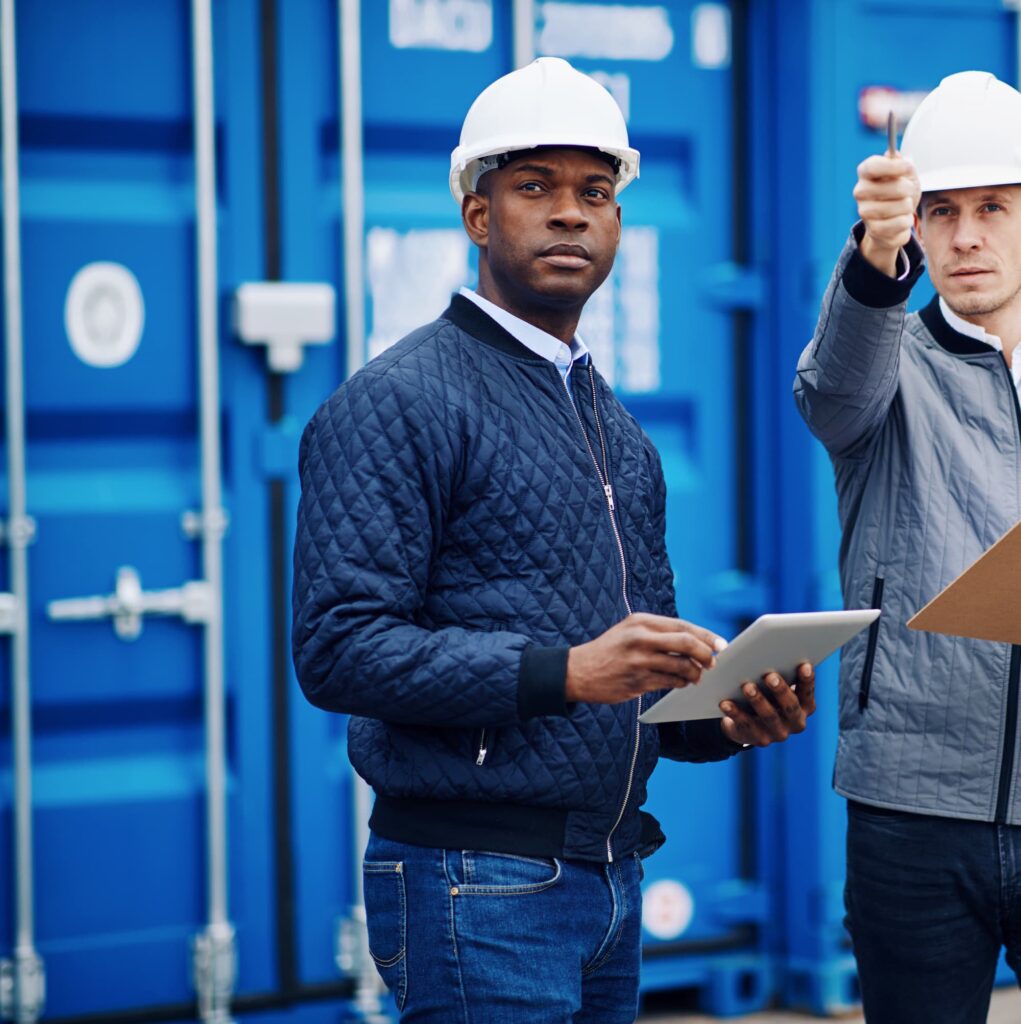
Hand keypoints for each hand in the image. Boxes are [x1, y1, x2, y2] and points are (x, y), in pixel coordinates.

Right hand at [565, 613, 726, 704]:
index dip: (706, 636)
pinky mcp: (637, 681)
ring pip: (681, 666)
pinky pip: (670, 682)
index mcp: (641, 621)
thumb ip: (658, 633)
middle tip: (712, 662)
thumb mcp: (630, 631)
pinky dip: (681, 683)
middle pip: (686, 643)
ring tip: (696, 676)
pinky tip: (681, 682)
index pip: (682, 626)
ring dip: (695, 673)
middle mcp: (641, 638)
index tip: (721, 644)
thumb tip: (695, 641)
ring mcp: (639, 660)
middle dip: (705, 654)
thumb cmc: (609, 650)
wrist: (578, 671)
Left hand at [718, 662, 815, 746]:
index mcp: (804, 707)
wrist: (749, 725)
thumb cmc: (766, 696)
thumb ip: (780, 674)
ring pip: (769, 716)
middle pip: (790, 706)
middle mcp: (796, 722)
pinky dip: (735, 713)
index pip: (808, 693)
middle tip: (770, 676)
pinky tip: (725, 703)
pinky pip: (746, 725)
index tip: (804, 665)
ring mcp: (778, 733)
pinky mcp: (759, 740)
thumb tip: (773, 652)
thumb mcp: (776, 687)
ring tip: (747, 686)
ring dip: (758, 700)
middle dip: (780, 690)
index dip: (807, 680)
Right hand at [853, 154, 920, 276]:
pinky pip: (899, 223)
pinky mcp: (873, 230)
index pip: (873, 166)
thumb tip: (894, 155)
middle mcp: (860, 192)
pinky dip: (906, 221)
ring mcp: (864, 212)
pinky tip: (901, 219)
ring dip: (907, 206)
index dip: (894, 166)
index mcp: (866, 174)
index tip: (908, 167)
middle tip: (907, 192)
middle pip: (893, 187)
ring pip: (899, 206)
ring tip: (903, 207)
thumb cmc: (899, 195)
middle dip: (908, 189)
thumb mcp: (905, 175)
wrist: (894, 223)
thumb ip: (902, 164)